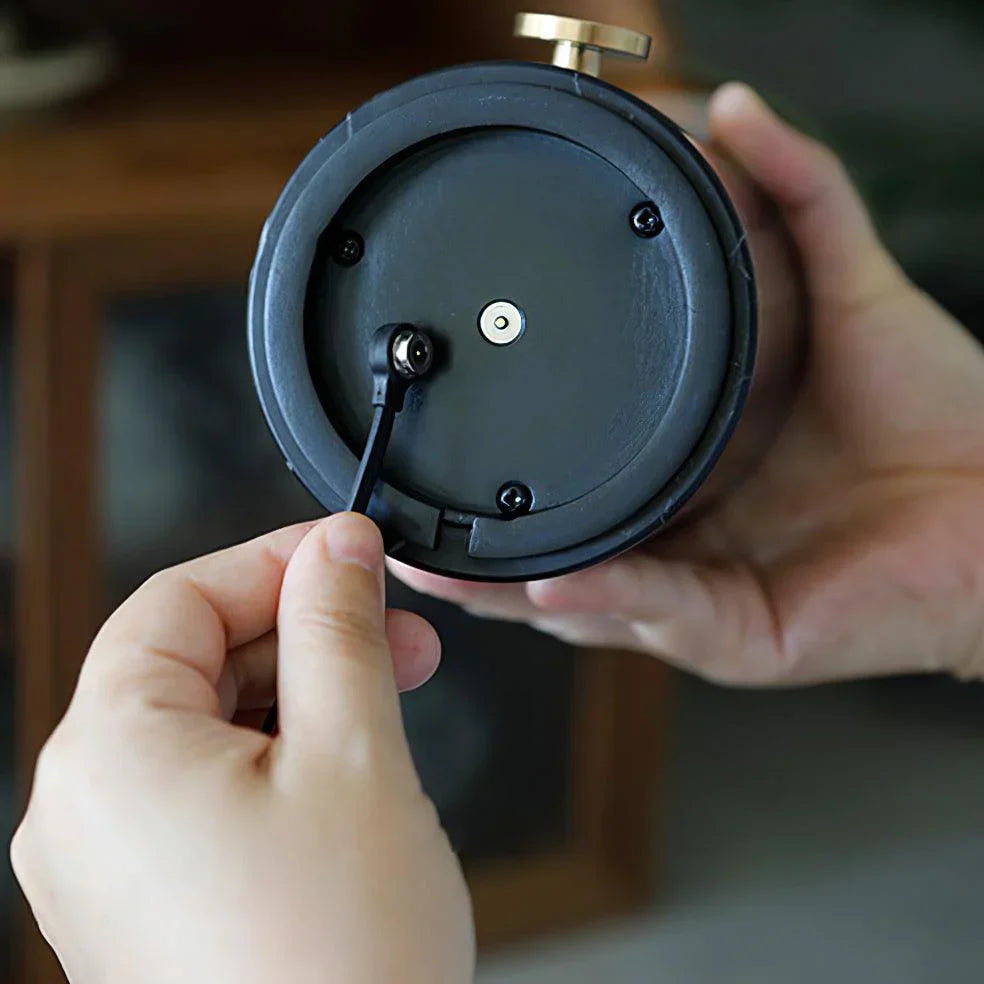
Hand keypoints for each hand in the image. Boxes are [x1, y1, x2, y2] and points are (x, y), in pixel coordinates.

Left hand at [12, 514, 474, 983]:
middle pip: (194, 660)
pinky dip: (278, 759)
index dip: (275, 562)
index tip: (351, 555)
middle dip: (305, 634)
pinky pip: (208, 791)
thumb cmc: (338, 967)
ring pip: (209, 726)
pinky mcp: (150, 905)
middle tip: (396, 636)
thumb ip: (339, 627)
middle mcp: (85, 811)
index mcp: (109, 755)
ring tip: (388, 706)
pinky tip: (348, 771)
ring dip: (301, 695)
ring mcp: (112, 866)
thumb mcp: (355, 754)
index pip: (181, 598)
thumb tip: (337, 547)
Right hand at [392, 83, 983, 685]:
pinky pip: (656, 615)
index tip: (442, 433)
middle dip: (473, 548)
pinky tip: (550, 581)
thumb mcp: (847, 289)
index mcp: (685, 472)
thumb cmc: (933, 411)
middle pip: (553, 552)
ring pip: (580, 601)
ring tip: (440, 559)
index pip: (577, 478)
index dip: (504, 466)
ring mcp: (699, 594)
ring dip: (505, 585)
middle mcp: (676, 539)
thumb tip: (729, 111)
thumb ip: (793, 197)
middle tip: (403, 517)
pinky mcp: (738, 635)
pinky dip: (605, 596)